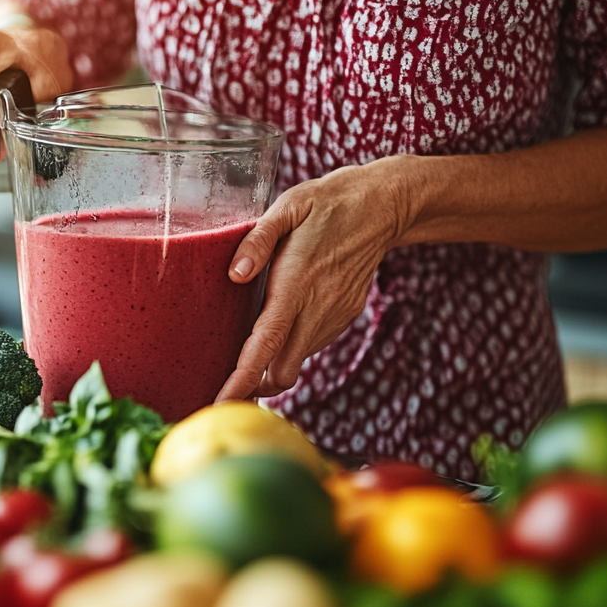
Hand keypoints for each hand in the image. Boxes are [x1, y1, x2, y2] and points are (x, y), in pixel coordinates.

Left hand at [217, 157, 426, 399]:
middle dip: (254, 388)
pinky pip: (311, 345)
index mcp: (297, 282)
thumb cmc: (328, 203)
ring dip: (272, 368)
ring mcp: (334, 316)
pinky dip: (290, 350)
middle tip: (226, 390)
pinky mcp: (344, 316)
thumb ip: (258, 240)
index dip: (244, 377)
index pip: (267, 343)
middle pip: (283, 371)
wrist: (383, 206)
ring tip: (246, 361)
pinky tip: (278, 329)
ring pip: (298, 362)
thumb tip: (235, 274)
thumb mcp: (289, 207)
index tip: (223, 403)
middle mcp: (318, 308)